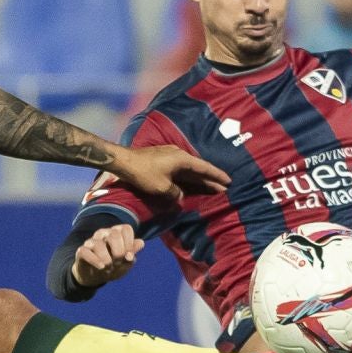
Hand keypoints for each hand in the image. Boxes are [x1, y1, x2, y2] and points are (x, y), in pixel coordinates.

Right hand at [72, 223, 143, 287]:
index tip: (129, 256)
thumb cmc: (114, 267)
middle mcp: (103, 234)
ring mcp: (91, 241)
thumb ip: (132, 254)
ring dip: (107, 260)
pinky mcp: (81, 251)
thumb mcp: (125, 264)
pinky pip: (86, 252)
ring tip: (108, 268)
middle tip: (118, 263)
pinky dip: (95, 261)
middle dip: (119, 252)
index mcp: (116, 233)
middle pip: (114, 235)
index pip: (126, 229)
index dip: (130, 243)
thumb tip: (140, 243)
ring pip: (99, 245)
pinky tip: (101, 267)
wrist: (96, 277)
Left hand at [109, 144, 227, 201]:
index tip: (228, 181)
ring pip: (189, 169)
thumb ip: (175, 194)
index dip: (217, 176)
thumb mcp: (162, 188)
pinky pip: (180, 170)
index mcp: (182, 159)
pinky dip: (187, 177)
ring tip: (210, 187)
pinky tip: (190, 183)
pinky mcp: (163, 160)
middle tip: (223, 188)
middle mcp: (179, 155)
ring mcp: (170, 156)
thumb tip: (179, 197)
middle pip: (198, 169)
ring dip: (199, 179)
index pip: (204, 168)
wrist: (124, 161)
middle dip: (210, 179)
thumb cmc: (144, 173)